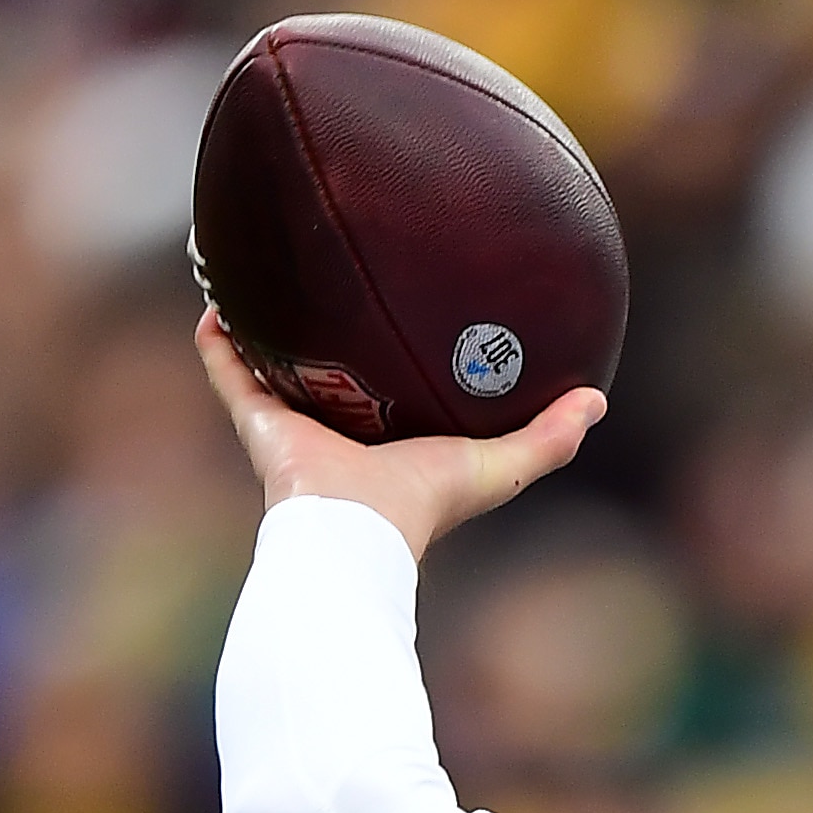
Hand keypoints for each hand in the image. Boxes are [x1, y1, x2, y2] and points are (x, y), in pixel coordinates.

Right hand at [195, 311, 600, 564]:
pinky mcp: (257, 423)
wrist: (357, 530)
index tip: (406, 320)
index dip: (400, 365)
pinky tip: (215, 305)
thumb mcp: (500, 466)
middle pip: (332, 379)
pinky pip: (230, 373)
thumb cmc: (427, 502)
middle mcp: (340, 432)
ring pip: (274, 371)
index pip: (395, 396)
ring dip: (266, 332)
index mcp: (391, 439)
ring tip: (261, 282)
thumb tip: (597, 399)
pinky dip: (218, 343)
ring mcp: (294, 427)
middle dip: (331, 343)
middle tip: (333, 288)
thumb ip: (549, 438)